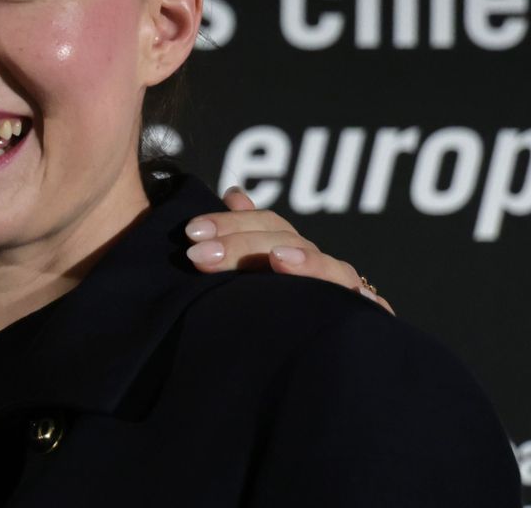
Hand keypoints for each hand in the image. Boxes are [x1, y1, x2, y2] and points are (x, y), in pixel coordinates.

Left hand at [184, 187, 393, 314]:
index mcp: (292, 254)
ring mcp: (345, 293)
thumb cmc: (272, 316)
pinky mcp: (367, 323)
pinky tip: (356, 300)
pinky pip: (370, 311)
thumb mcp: (251, 277)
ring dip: (306, 262)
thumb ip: (244, 237)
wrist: (314, 368)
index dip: (231, 222)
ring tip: (277, 259)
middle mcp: (319, 268)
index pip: (268, 224)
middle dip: (242, 245)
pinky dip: (366, 303)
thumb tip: (235, 193)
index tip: (192, 232)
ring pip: (332, 270)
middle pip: (290, 242)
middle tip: (200, 255)